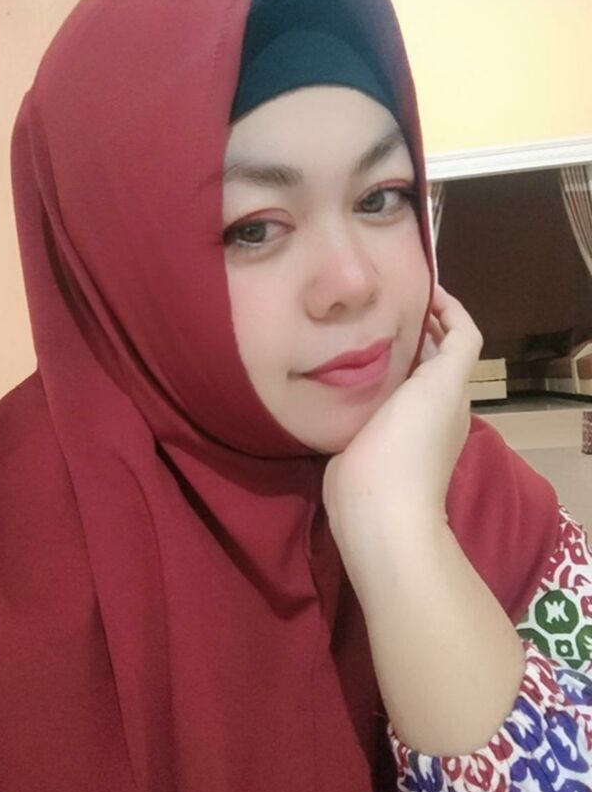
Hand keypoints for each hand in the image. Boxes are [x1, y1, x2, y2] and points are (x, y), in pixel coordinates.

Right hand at [322, 285, 482, 593]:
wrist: (374, 507)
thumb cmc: (410, 443)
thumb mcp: (443, 385)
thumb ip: (455, 347)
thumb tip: (447, 313)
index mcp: (450, 391)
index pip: (457, 338)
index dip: (444, 309)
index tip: (413, 284)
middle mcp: (428, 405)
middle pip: (425, 355)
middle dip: (408, 325)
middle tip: (375, 299)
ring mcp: (395, 424)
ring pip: (393, 376)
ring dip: (379, 350)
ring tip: (351, 322)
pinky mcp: (364, 438)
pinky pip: (366, 398)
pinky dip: (357, 377)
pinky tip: (334, 364)